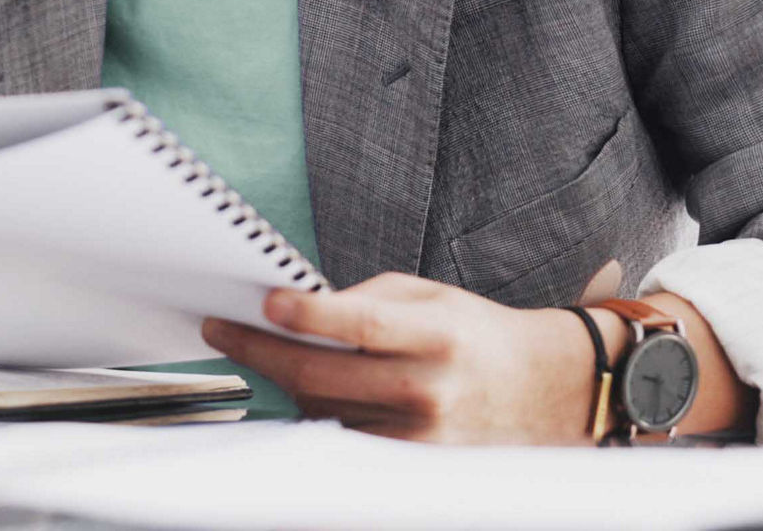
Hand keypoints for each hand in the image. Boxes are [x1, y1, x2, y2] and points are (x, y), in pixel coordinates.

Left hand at [201, 272, 597, 443]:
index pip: (361, 323)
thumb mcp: (429, 296)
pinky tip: (296, 390)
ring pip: (322, 409)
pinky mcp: (412, 466)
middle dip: (260, 351)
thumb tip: (296, 308)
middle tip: (220, 329)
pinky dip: (313, 414)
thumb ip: (367, 299)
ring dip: (284, 381)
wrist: (542, 391)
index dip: (308, 313)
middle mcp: (428, 389)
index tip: (266, 302)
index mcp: (436, 335)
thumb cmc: (474, 333)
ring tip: (261, 354)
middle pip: (323, 373)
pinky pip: (341, 441)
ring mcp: (420, 437)